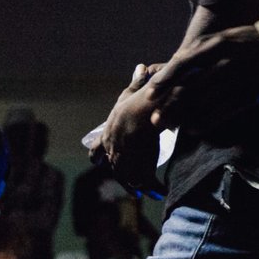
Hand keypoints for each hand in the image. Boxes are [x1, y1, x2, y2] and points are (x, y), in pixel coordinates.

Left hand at [101, 77, 166, 198]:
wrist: (146, 113)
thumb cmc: (141, 100)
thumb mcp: (135, 91)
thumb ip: (137, 82)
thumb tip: (140, 67)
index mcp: (109, 134)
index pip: (97, 148)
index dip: (98, 154)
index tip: (97, 161)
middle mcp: (115, 151)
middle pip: (116, 168)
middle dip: (125, 175)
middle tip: (132, 185)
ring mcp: (126, 162)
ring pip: (130, 178)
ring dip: (139, 185)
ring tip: (150, 192)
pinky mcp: (140, 170)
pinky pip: (146, 183)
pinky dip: (154, 187)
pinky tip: (161, 190)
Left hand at [149, 26, 258, 134]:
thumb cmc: (247, 41)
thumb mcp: (222, 37)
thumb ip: (198, 50)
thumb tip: (172, 64)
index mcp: (217, 44)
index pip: (183, 63)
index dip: (165, 80)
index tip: (151, 93)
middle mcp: (225, 62)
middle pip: (190, 88)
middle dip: (170, 106)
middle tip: (154, 120)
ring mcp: (237, 80)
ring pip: (204, 103)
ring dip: (184, 117)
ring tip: (169, 127)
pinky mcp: (247, 95)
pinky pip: (222, 113)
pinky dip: (205, 122)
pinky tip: (192, 129)